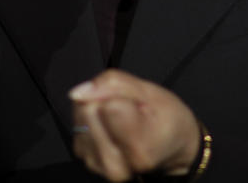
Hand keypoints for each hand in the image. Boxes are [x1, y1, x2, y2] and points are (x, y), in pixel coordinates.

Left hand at [69, 69, 201, 181]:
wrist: (170, 146)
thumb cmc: (166, 120)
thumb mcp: (152, 93)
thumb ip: (116, 84)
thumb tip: (80, 91)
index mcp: (139, 150)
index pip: (109, 106)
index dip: (119, 93)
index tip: (135, 101)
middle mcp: (116, 164)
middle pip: (89, 109)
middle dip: (105, 99)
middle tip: (129, 108)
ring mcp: (98, 164)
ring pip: (80, 115)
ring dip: (97, 108)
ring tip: (120, 116)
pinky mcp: (87, 159)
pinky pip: (77, 124)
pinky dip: (91, 117)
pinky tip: (109, 122)